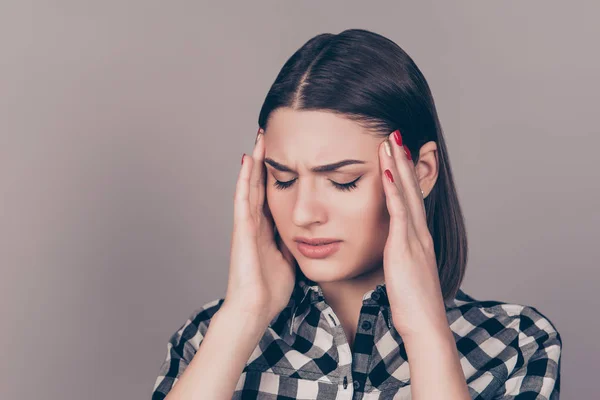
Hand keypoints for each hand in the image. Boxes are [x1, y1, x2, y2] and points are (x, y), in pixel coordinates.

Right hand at [223, 128, 296, 322]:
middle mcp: (256, 222)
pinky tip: (248, 161)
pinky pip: (243, 200)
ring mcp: (247, 225)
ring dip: (255, 161)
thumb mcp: (289, 259)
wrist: (255, 309)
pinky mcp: (243, 231)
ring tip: (259, 137)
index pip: (272, 193)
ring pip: (250, 185)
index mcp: (267, 229)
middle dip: (265, 159)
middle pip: (260, 183)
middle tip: (269, 133)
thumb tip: (308, 231)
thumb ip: (293, 242)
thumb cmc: (270, 290)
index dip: (278, 172)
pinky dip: (245, 179)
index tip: (285, 152)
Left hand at [378, 130, 447, 338]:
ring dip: (397, 165)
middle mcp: (419, 233)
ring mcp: (414, 238)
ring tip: (390, 140)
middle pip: (411, 189)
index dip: (404, 175)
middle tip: (395, 134)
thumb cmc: (413, 305)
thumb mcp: (405, 275)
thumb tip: (393, 254)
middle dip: (402, 160)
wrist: (425, 325)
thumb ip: (401, 259)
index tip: (396, 154)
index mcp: (418, 239)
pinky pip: (398, 212)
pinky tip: (384, 170)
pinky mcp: (405, 247)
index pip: (411, 199)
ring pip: (406, 194)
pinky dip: (392, 189)